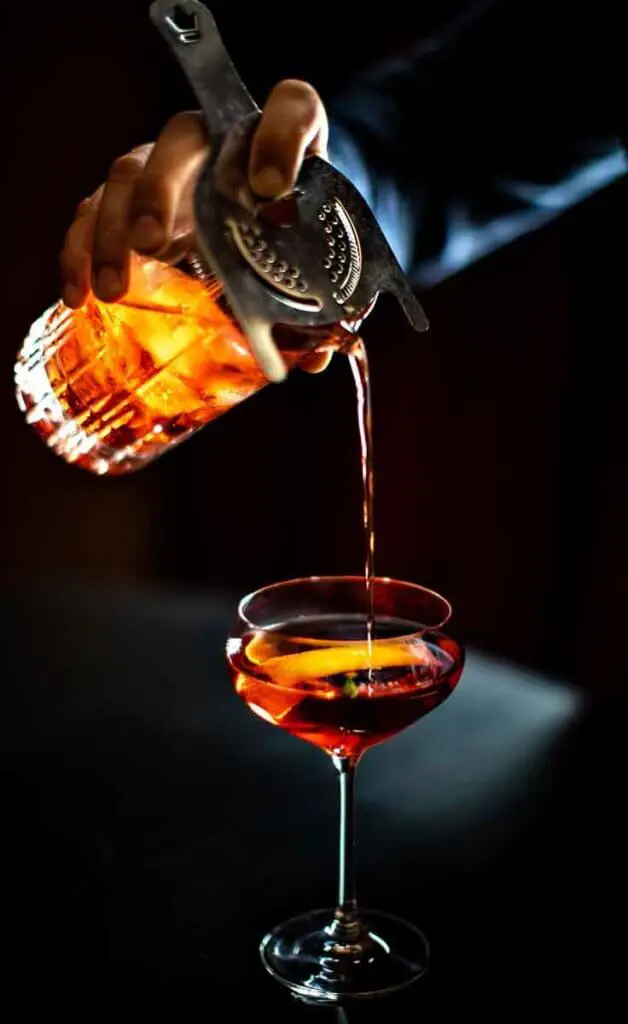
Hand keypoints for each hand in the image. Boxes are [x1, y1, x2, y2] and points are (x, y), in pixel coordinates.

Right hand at [59, 80, 331, 371]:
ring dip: (113, 229)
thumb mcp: (317, 266)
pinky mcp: (134, 198)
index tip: (272, 186)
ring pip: (129, 173)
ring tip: (114, 289)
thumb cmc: (294, 243)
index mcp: (284, 143)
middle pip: (183, 137)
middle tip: (153, 242)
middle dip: (161, 187)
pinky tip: (78, 295)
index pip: (291, 109)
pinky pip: (96, 210)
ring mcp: (169, 166)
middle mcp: (218, 140)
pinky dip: (80, 251)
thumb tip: (316, 356)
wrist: (266, 227)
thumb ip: (320, 303)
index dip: (280, 139)